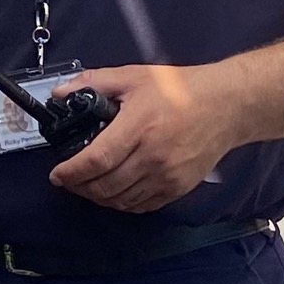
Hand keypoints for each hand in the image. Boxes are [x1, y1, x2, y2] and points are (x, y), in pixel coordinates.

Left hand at [45, 59, 249, 212]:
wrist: (227, 105)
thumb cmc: (182, 89)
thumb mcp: (134, 77)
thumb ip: (94, 82)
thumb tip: (61, 92)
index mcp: (139, 126)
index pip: (96, 160)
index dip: (72, 172)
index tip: (57, 175)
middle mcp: (153, 156)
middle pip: (105, 186)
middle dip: (79, 187)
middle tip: (69, 179)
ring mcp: (167, 176)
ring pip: (121, 200)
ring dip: (99, 197)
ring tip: (89, 185)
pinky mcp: (178, 188)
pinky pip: (141, 206)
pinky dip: (122, 203)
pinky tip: (115, 191)